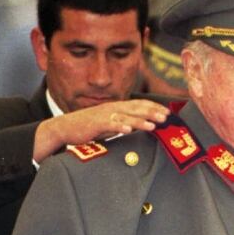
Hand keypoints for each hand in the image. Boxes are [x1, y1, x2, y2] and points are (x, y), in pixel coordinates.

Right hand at [34, 99, 169, 162]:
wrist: (65, 128)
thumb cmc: (89, 127)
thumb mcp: (110, 123)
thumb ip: (123, 122)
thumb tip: (138, 127)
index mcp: (117, 107)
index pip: (139, 104)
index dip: (154, 107)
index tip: (168, 112)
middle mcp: (113, 108)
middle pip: (136, 108)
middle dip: (153, 112)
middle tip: (167, 117)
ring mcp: (104, 115)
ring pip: (126, 116)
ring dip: (140, 120)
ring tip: (153, 125)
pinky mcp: (95, 124)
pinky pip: (109, 124)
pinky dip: (119, 126)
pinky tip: (129, 130)